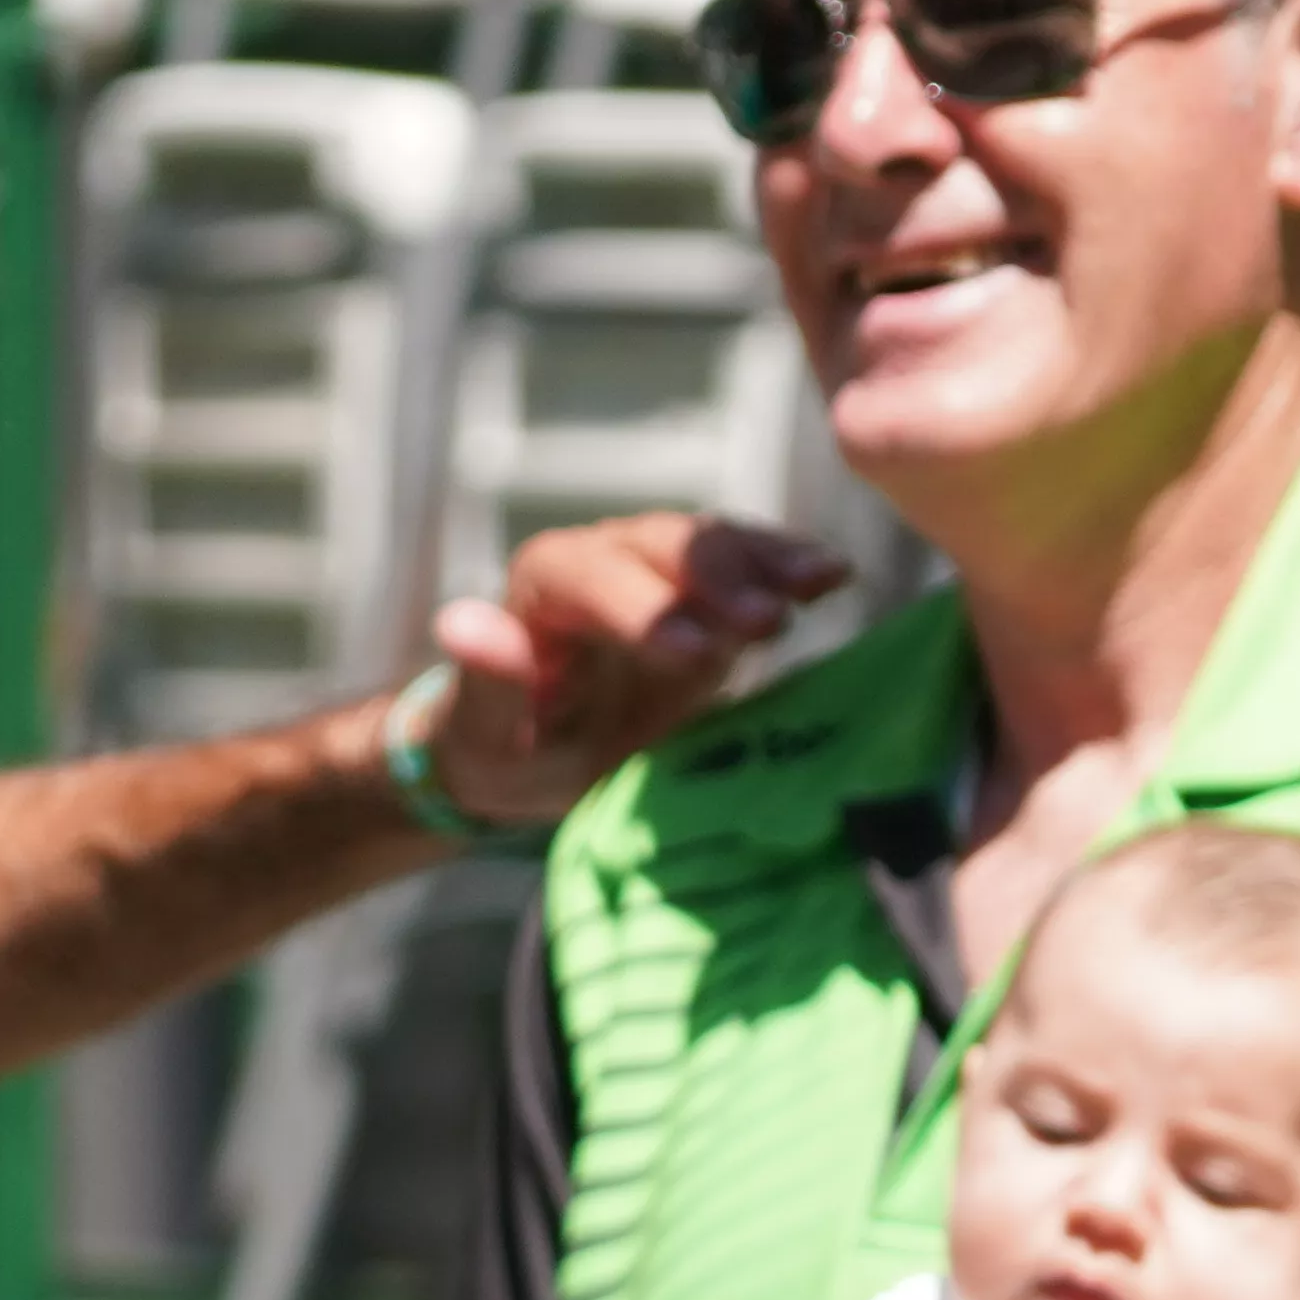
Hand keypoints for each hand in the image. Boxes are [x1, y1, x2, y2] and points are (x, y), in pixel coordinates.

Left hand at [412, 512, 862, 833]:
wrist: (535, 752)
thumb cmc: (503, 752)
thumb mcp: (481, 738)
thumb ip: (484, 683)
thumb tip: (463, 623)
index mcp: (543, 588)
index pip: (588, 576)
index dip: (638, 606)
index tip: (690, 650)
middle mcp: (604, 560)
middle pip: (661, 546)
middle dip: (716, 579)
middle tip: (769, 622)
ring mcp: (663, 575)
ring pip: (713, 546)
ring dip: (766, 563)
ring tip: (819, 582)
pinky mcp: (711, 601)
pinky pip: (751, 570)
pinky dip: (791, 568)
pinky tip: (836, 575)